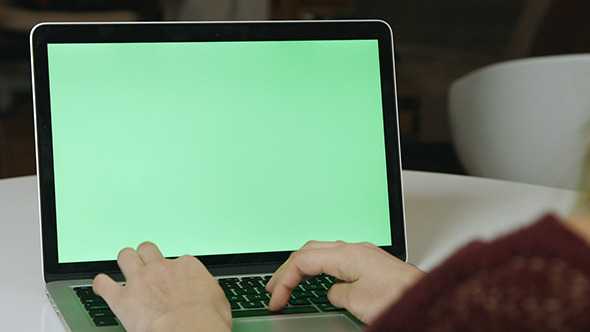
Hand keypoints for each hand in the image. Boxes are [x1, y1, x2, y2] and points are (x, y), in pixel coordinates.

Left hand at [93, 242, 231, 331]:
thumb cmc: (206, 321)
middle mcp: (162, 268)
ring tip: (124, 268)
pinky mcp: (122, 298)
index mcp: (187, 267)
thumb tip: (210, 302)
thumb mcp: (219, 302)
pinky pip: (103, 284)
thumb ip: (208, 294)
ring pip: (125, 256)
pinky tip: (101, 287)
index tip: (175, 280)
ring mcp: (141, 280)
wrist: (188, 330)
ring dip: (124, 261)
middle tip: (146, 264)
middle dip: (145, 255)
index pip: (178, 260)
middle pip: (148, 249)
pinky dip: (100, 285)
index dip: (175, 271)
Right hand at [266, 241, 424, 323]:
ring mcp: (363, 254)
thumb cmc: (400, 298)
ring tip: (289, 283)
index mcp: (347, 254)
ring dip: (303, 267)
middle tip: (273, 288)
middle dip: (287, 269)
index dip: (284, 280)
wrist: (429, 299)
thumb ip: (336, 292)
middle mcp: (354, 249)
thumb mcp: (357, 301)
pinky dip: (320, 269)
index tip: (276, 299)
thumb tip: (332, 291)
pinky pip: (336, 260)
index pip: (304, 261)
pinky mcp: (370, 263)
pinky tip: (318, 280)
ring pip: (322, 252)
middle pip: (309, 251)